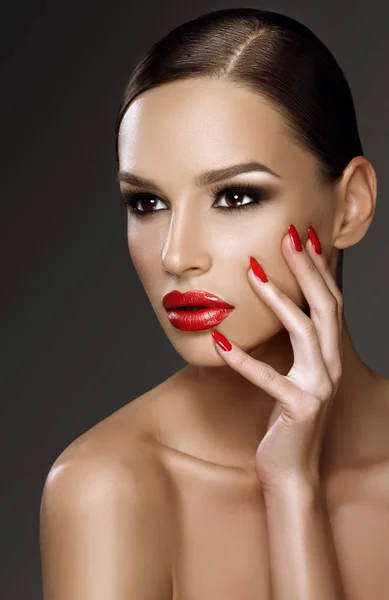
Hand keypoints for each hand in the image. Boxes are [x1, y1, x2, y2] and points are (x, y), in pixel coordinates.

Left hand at [211, 224, 343, 491]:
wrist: (291, 469)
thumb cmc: (286, 418)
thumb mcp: (293, 373)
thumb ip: (291, 344)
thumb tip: (274, 306)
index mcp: (329, 355)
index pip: (330, 301)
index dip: (319, 268)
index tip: (302, 236)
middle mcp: (331, 367)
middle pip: (326, 306)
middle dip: (307, 268)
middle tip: (288, 236)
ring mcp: (318, 388)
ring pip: (304, 331)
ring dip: (279, 298)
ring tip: (253, 273)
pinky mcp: (298, 409)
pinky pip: (268, 379)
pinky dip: (243, 360)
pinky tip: (220, 341)